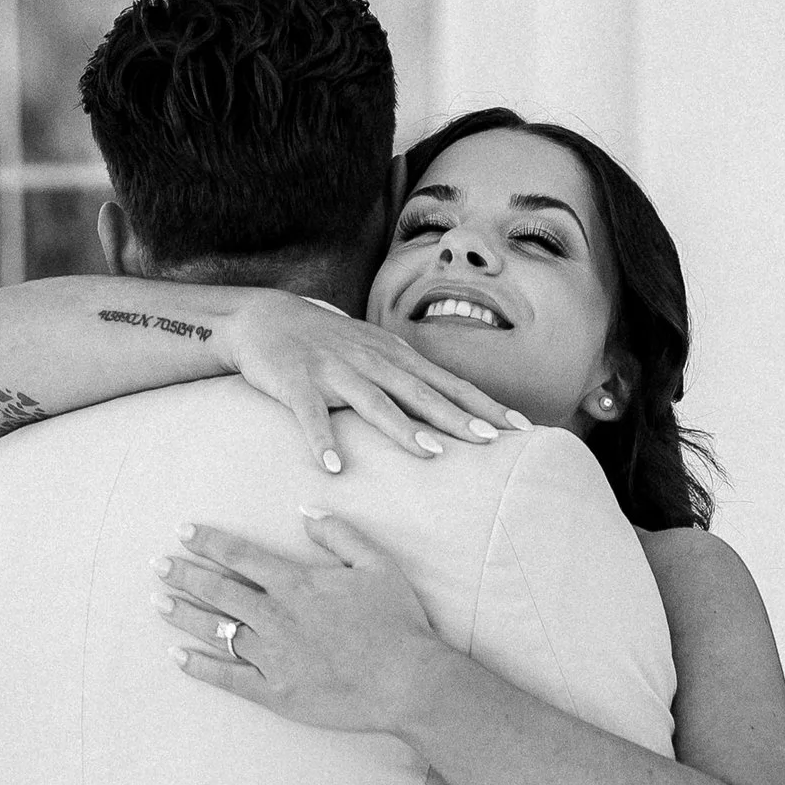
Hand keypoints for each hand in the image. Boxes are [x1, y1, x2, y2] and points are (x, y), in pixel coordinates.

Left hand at [156, 516, 449, 740]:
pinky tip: (177, 657)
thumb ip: (340, 534)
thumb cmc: (397, 623)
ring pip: (216, 630)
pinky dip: (199, 667)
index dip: (208, 541)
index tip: (184, 533)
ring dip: (184, 614)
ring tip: (159, 603)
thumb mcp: (377, 564)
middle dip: (184, 574)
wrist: (407, 682)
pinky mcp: (275, 692)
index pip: (239, 555)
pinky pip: (227, 677)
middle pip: (218, 590)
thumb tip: (306, 512)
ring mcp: (271, 656)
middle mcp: (275, 617)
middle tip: (159, 565)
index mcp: (296, 584)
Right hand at [218, 292, 525, 476]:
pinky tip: (332, 468)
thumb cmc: (328, 345)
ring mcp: (333, 370)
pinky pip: (309, 414)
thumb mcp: (376, 355)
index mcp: (394, 358)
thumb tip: (455, 412)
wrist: (263, 316)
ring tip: (430, 453)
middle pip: (421, 392)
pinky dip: (320, 440)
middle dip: (457, 417)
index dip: (484, 405)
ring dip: (402, 427)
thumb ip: (410, 380)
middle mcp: (370, 361)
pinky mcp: (295, 382)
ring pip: (373, 401)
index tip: (521, 428)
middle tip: (491, 442)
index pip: (449, 383)